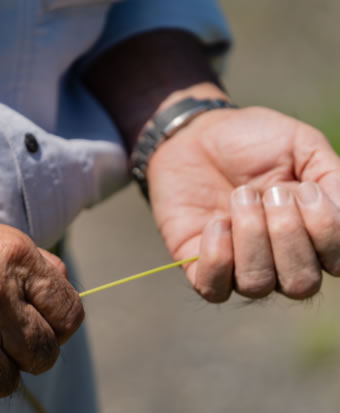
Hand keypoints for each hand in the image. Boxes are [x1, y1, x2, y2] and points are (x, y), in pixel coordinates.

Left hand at [149, 106, 339, 301]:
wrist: (196, 133)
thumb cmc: (252, 140)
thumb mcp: (302, 146)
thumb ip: (334, 178)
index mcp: (312, 236)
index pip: (338, 263)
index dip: (327, 232)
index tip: (305, 189)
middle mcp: (279, 260)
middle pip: (301, 284)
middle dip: (287, 234)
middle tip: (270, 191)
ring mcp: (237, 266)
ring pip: (258, 285)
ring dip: (252, 237)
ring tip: (240, 197)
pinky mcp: (197, 265)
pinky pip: (213, 289)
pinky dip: (217, 257)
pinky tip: (217, 221)